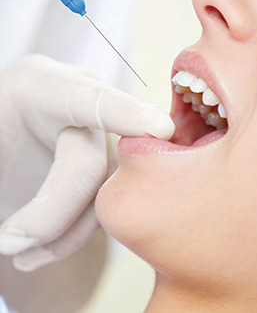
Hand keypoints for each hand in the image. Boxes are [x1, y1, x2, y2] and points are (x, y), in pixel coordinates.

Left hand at [0, 55, 173, 270]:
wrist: (3, 150)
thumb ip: (3, 159)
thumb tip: (13, 226)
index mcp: (41, 86)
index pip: (90, 98)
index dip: (126, 112)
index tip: (160, 129)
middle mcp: (79, 107)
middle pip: (93, 162)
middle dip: (51, 215)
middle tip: (8, 243)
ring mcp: (96, 135)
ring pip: (107, 192)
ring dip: (63, 234)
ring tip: (17, 251)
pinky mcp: (105, 164)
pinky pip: (106, 204)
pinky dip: (73, 235)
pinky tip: (40, 248)